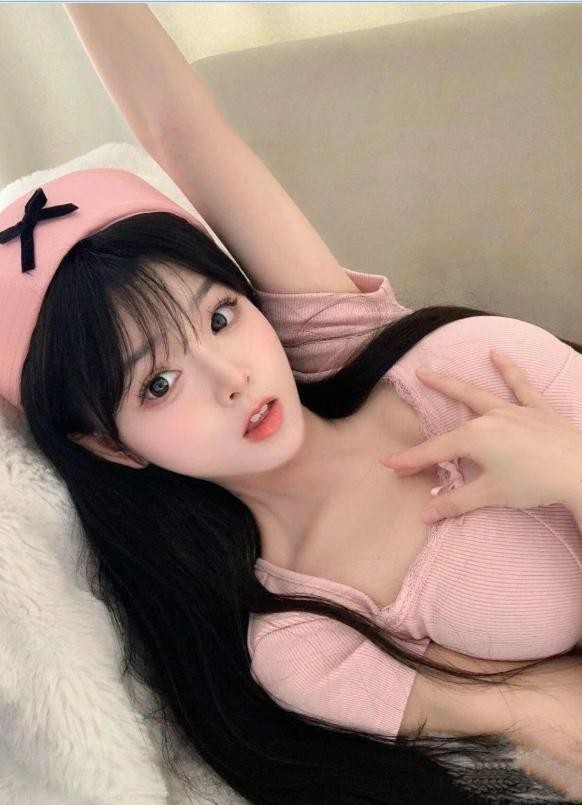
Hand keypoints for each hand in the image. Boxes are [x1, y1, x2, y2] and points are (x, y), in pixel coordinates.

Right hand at [379, 350, 581, 523]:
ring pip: (478, 393)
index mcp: (474, 438)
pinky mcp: (536, 409)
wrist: (580, 471)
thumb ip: (456, 502)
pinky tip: (496, 354)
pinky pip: (520, 386)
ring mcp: (513, 410)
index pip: (434, 451)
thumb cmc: (534, 483)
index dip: (411, 459)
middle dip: (431, 398)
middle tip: (411, 383)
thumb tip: (425, 515)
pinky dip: (509, 369)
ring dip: (454, 382)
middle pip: (452, 412)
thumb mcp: (491, 495)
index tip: (388, 463)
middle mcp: (489, 418)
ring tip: (433, 369)